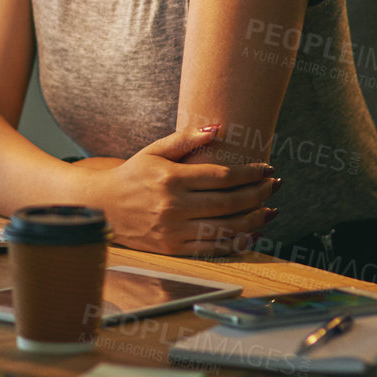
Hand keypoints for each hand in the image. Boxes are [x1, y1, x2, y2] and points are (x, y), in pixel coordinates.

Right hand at [75, 124, 277, 255]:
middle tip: (276, 186)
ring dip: (255, 219)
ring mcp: (174, 230)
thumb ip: (185, 139)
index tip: (267, 169)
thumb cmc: (131, 175)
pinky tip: (252, 233)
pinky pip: (213, 248)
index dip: (250, 174)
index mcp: (171, 179)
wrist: (101, 207)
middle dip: (260, 194)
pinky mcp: (174, 248)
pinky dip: (237, 242)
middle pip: (230, 202)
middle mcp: (174, 206)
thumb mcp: (153, 151)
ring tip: (271, 210)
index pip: (222, 177)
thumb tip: (218, 127)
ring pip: (226, 228)